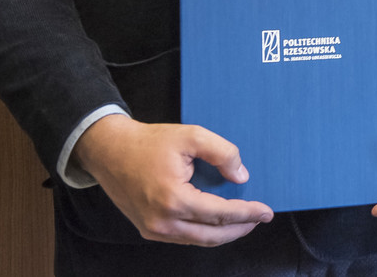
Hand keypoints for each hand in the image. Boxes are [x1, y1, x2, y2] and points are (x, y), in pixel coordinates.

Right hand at [72, 114, 271, 245]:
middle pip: (211, 235)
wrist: (110, 151)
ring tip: (244, 221)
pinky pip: (183, 237)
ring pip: (197, 240)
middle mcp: (161, 221)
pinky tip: (218, 222)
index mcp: (173, 200)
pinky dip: (204, 233)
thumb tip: (241, 177)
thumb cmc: (149, 142)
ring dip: (224, 233)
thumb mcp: (192, 136)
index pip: (220, 214)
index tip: (267, 211)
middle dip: (240, 228)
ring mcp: (153, 229)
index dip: (247, 213)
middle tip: (260, 218)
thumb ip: (222, 153)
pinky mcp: (148, 229)